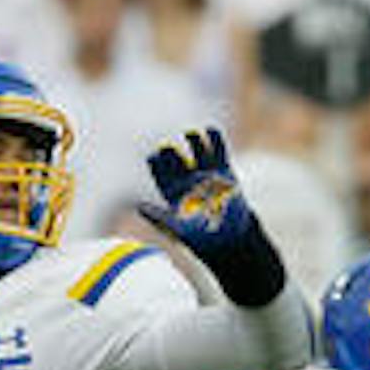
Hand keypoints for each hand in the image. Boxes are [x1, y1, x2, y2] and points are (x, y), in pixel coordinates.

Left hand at [139, 127, 288, 307]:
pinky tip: (210, 130)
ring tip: (190, 134)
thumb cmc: (201, 238)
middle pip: (176, 159)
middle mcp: (187, 180)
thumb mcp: (177, 228)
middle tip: (168, 147)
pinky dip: (215, 141)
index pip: (160, 171)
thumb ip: (160, 216)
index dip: (157, 163)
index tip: (154, 157)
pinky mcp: (224, 172)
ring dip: (193, 142)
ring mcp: (205, 174)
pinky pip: (218, 152)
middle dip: (172, 152)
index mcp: (173, 191)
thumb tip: (139, 207)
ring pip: (197, 152)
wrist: (231, 239)